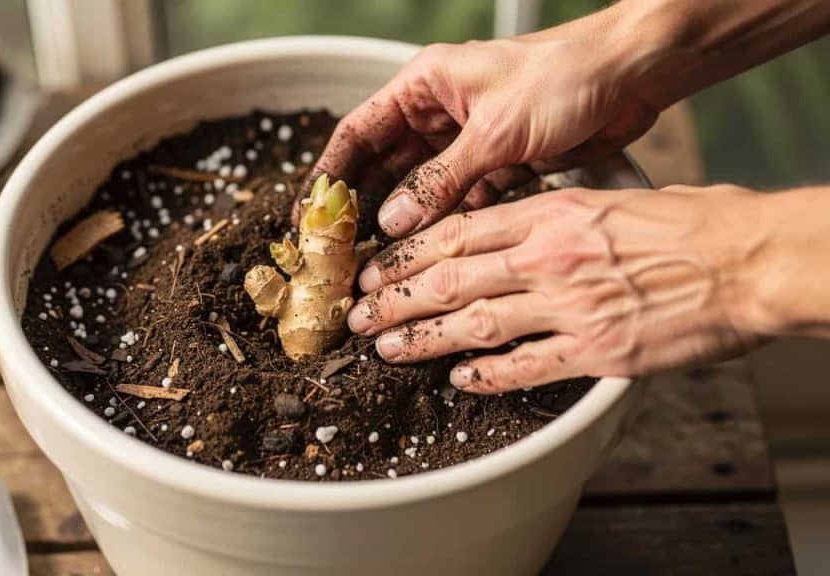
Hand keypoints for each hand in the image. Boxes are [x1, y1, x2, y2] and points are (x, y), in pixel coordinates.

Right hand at [306, 31, 658, 236]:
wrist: (636, 74)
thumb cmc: (566, 74)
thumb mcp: (495, 131)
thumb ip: (441, 180)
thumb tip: (392, 221)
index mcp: (425, 86)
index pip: (359, 133)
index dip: (330, 175)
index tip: (309, 214)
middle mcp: (439, 113)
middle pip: (385, 167)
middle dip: (364, 208)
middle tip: (343, 251)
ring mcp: (469, 140)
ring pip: (423, 189)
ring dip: (407, 223)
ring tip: (383, 263)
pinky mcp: (499, 162)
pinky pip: (461, 199)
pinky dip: (450, 223)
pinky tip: (436, 253)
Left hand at [346, 185, 770, 392]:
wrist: (746, 261)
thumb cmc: (690, 224)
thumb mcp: (610, 198)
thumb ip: (554, 214)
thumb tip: (512, 226)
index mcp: (550, 214)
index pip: (456, 232)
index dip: (405, 253)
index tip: (374, 266)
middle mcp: (548, 258)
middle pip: (449, 278)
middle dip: (394, 297)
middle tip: (357, 312)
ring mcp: (568, 306)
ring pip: (473, 322)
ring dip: (422, 337)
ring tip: (386, 346)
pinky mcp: (595, 350)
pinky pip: (525, 366)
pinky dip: (486, 374)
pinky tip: (458, 379)